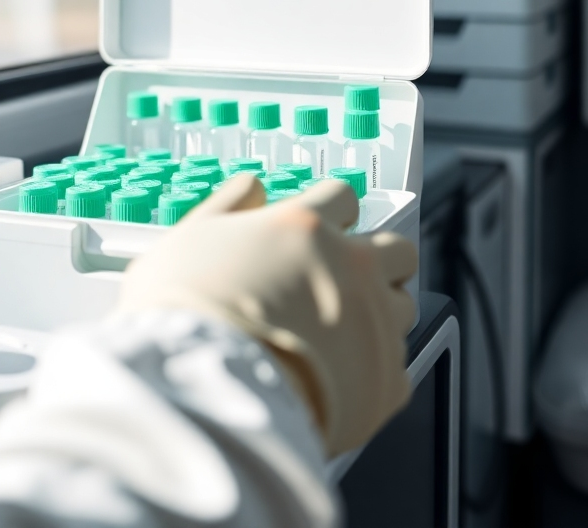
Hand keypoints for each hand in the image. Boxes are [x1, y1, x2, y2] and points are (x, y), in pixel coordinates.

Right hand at [118, 174, 417, 455]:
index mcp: (304, 228)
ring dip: (379, 315)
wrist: (203, 400)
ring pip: (403, 307)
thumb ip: (225, 206)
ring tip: (340, 338)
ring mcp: (376, 325)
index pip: (343, 197)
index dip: (330, 215)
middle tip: (343, 282)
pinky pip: (397, 369)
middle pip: (395, 248)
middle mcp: (351, 268)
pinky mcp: (386, 384)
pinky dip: (374, 374)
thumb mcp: (186, 241)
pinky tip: (339, 382)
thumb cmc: (183, 320)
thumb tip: (251, 186)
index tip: (319, 232)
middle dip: (375, 261)